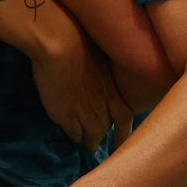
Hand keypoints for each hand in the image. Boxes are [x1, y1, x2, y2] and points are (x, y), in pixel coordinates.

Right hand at [29, 19, 125, 151]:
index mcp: (113, 91)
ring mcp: (85, 114)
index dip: (124, 133)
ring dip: (88, 142)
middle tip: (98, 145)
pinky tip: (71, 136)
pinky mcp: (66, 117)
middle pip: (106, 130)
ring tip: (85, 145)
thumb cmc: (81, 42)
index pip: (124, 119)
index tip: (122, 141)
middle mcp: (103, 107)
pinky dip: (73, 137)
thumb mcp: (99, 58)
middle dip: (102, 137)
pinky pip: (73, 135)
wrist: (62, 44)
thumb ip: (101, 74)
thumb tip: (98, 75)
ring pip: (91, 137)